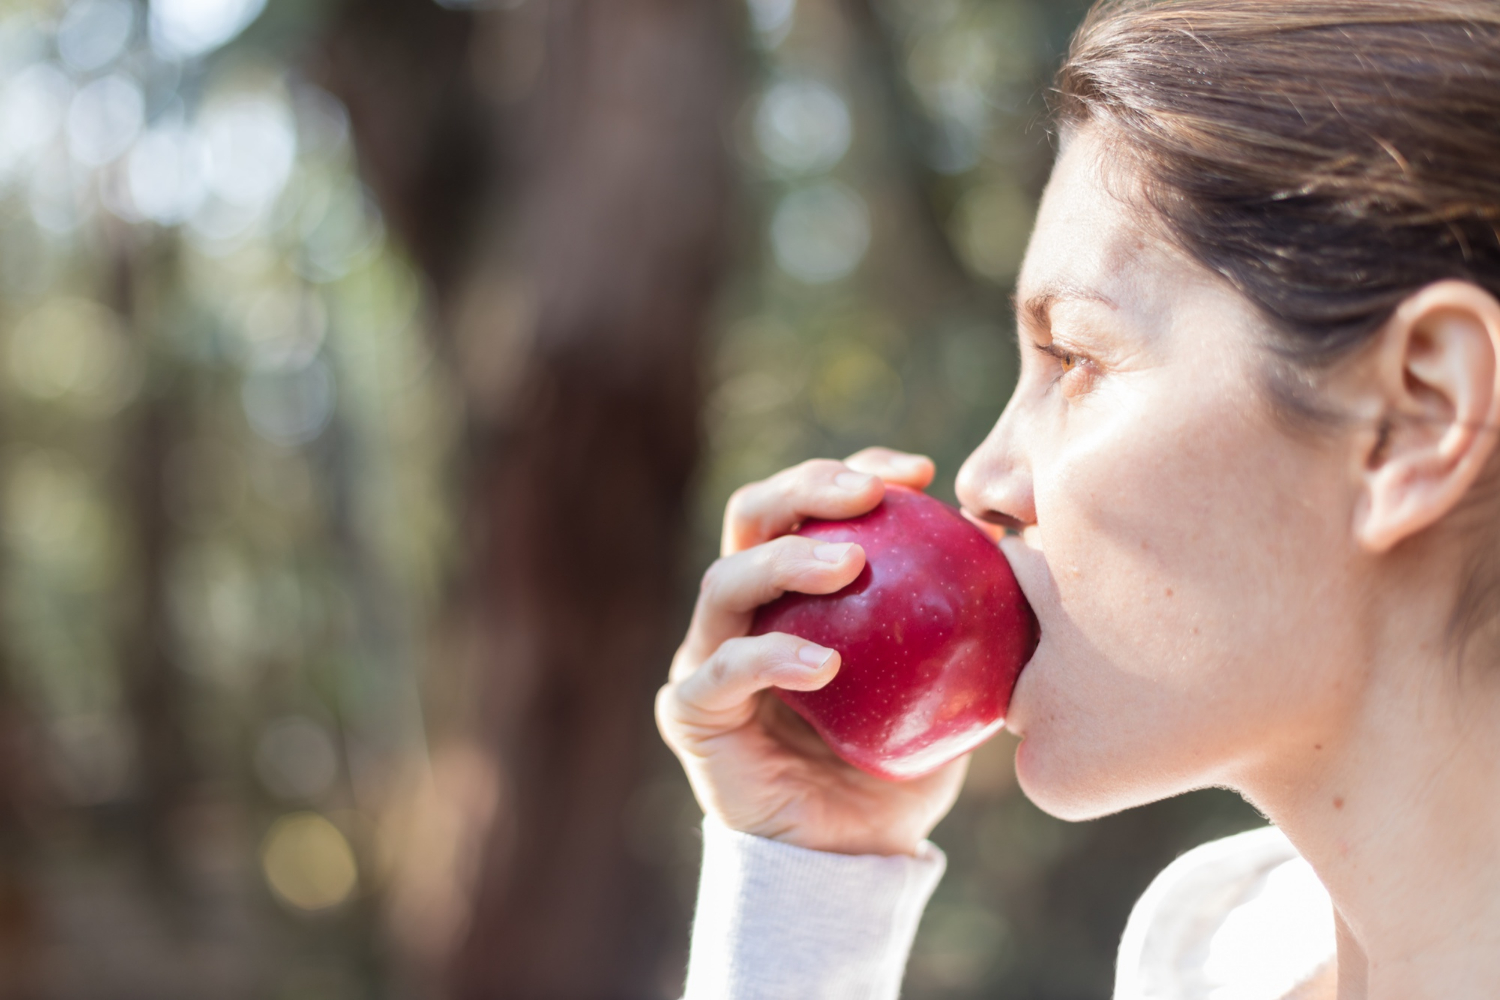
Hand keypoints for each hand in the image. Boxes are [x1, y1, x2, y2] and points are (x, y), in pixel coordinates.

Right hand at [657, 448, 968, 856]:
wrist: (855, 858)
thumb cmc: (899, 763)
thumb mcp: (949, 682)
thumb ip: (968, 618)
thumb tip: (1012, 542)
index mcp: (794, 589)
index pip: (810, 505)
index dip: (854, 473)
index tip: (921, 476)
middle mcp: (745, 610)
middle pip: (752, 516)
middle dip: (806, 488)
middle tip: (870, 496)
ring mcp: (709, 657)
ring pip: (725, 581)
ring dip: (785, 561)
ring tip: (849, 567)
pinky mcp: (692, 713)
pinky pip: (721, 672)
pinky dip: (769, 657)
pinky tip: (822, 664)